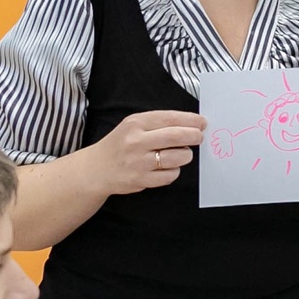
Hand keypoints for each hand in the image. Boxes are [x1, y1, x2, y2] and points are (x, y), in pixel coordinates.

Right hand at [78, 109, 203, 195]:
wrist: (96, 169)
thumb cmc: (120, 145)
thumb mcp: (132, 125)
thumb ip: (158, 123)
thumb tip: (191, 124)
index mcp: (135, 123)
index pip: (169, 118)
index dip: (190, 120)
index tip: (202, 123)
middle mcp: (136, 141)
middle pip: (176, 136)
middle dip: (194, 136)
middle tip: (199, 137)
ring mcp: (138, 162)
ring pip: (177, 157)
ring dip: (186, 155)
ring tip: (182, 153)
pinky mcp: (141, 180)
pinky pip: (170, 176)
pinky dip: (174, 171)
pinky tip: (168, 167)